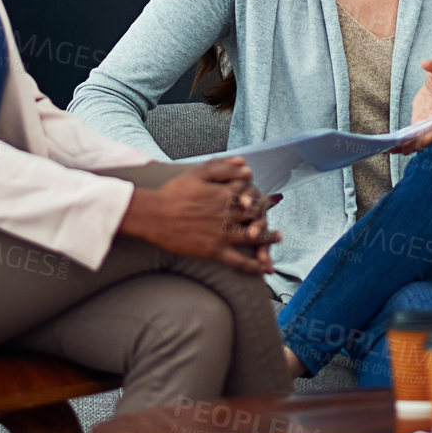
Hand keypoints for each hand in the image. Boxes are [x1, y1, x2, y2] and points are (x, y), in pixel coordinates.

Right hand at [120, 157, 279, 274]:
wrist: (153, 215)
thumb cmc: (173, 192)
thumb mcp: (197, 173)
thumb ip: (223, 167)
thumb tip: (245, 164)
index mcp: (226, 193)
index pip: (252, 194)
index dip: (261, 196)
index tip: (268, 198)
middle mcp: (229, 213)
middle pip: (257, 214)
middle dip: (268, 215)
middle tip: (274, 212)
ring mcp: (223, 233)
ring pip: (254, 237)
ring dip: (269, 238)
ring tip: (277, 238)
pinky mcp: (215, 250)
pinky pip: (239, 261)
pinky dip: (253, 266)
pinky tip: (263, 268)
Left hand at [398, 58, 431, 151]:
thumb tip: (425, 63)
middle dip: (422, 141)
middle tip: (408, 148)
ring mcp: (430, 124)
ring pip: (422, 139)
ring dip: (410, 146)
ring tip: (395, 150)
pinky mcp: (420, 124)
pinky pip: (413, 137)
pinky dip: (403, 143)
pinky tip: (391, 149)